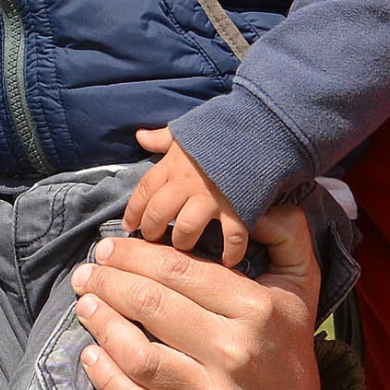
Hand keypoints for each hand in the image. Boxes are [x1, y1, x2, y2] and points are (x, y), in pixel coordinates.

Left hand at [72, 192, 324, 389]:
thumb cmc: (286, 338)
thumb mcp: (301, 280)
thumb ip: (286, 232)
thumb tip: (251, 202)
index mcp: (255, 308)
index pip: (179, 272)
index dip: (135, 255)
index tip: (106, 247)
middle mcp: (234, 352)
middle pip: (154, 308)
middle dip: (110, 283)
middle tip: (85, 273)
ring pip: (142, 357)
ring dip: (103, 326)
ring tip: (85, 306)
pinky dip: (108, 381)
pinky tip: (89, 355)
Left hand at [126, 128, 249, 265]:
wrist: (260, 128)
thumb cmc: (221, 129)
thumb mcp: (187, 130)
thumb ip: (163, 139)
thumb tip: (140, 136)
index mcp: (173, 164)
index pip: (144, 191)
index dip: (133, 211)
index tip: (129, 226)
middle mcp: (187, 183)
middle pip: (158, 214)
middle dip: (151, 231)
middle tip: (153, 241)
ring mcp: (212, 198)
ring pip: (186, 229)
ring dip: (183, 243)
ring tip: (185, 248)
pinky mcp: (238, 208)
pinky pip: (231, 237)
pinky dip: (231, 252)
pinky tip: (228, 262)